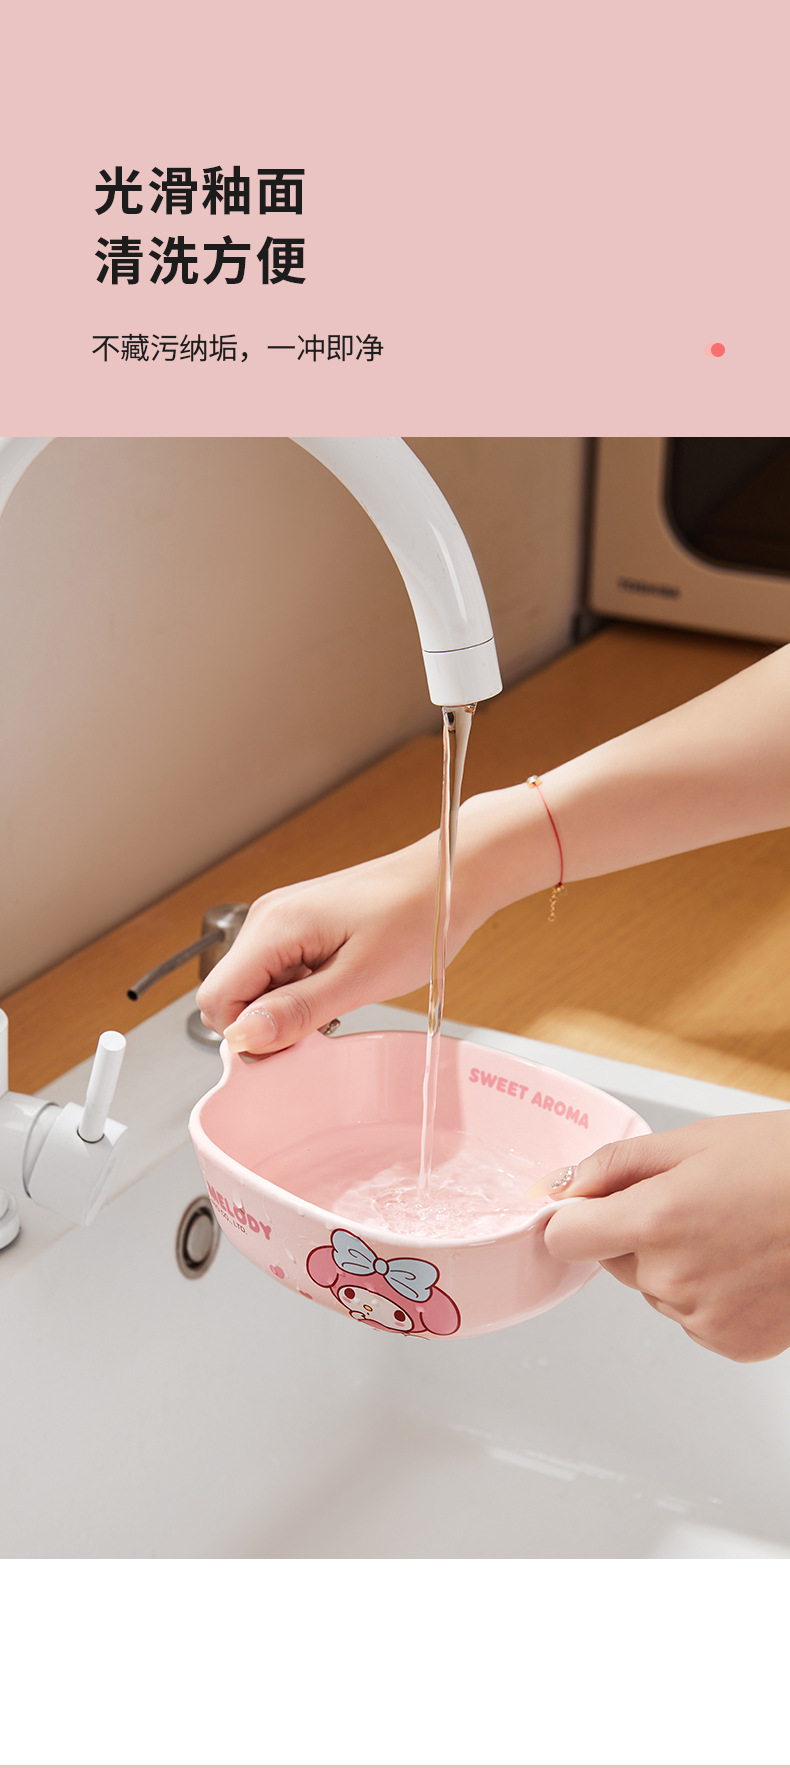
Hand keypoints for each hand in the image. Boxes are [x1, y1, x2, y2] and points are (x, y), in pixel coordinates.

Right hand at [196, 835, 473, 1055]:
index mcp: (275, 925)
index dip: (247, 1036)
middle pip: (231, 995)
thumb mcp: (360, 978)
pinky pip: (277, 975)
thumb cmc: (417, 918)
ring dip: (287, 1010)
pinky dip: (300, 994)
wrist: (447, 880)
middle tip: (320, 1028)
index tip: (291, 1048)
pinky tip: (337, 988)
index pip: (216, 999)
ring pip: (254, 989)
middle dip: (266, 1024)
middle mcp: (268, 918)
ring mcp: (281, 920)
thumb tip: (244, 1038)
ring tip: (337, 1002)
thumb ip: (297, 1010)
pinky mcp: (298, 927)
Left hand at [542, 1111, 789, 1361]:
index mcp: (655, 1220)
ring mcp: (702, 1318)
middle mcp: (672, 1278)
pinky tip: (747, 1265)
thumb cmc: (784, 1164)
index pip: (565, 1239)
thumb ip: (616, 1166)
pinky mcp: (732, 1344)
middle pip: (613, 1262)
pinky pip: (691, 1318)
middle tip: (697, 1204)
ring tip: (733, 1232)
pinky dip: (710, 1295)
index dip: (575, 1219)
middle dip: (638, 1234)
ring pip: (655, 1290)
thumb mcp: (694, 1140)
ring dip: (677, 1265)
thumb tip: (559, 1188)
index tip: (592, 1209)